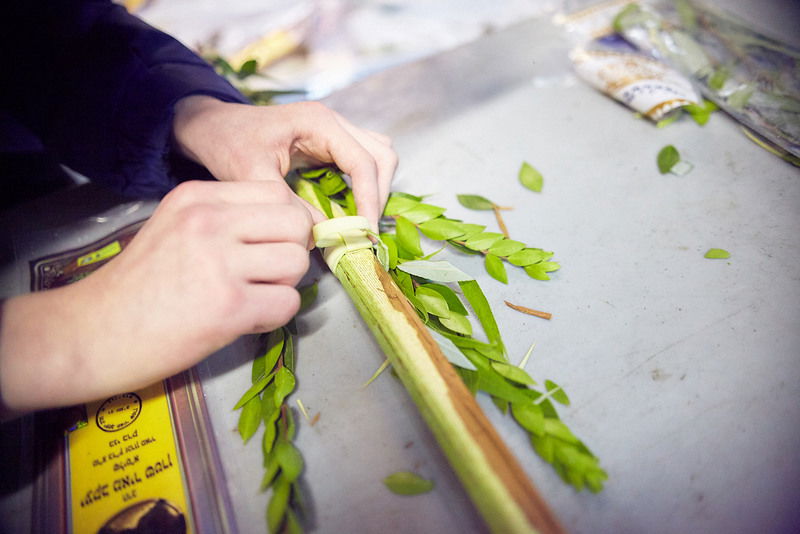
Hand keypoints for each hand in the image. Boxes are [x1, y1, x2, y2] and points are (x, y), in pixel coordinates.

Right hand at [0, 180, 312, 415]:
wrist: (91, 333)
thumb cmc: (136, 286)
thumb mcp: (175, 228)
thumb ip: (225, 219)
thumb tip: (284, 227)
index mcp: (197, 197)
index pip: (278, 191)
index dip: (285, 222)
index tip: (270, 245)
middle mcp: (210, 222)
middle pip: (297, 222)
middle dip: (293, 251)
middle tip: (268, 274)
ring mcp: (220, 263)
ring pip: (298, 262)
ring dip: (285, 285)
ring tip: (253, 298)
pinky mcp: (229, 306)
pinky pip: (288, 304)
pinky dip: (274, 317)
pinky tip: (244, 320)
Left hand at [172, 96, 397, 227]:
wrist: (211, 128)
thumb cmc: (227, 144)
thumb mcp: (252, 176)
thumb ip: (289, 205)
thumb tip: (322, 235)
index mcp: (318, 122)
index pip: (364, 162)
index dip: (370, 199)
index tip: (364, 231)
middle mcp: (333, 122)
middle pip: (382, 155)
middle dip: (379, 193)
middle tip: (366, 228)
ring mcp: (333, 131)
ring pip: (378, 156)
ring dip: (377, 187)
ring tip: (361, 220)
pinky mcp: (329, 144)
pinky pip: (361, 163)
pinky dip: (364, 186)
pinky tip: (349, 210)